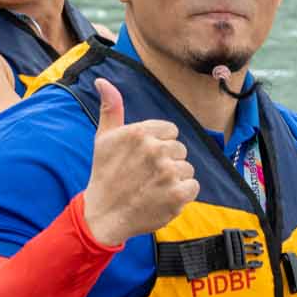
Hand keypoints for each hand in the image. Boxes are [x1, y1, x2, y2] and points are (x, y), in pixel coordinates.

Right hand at [79, 78, 196, 246]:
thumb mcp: (103, 138)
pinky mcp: (177, 194)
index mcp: (140, 132)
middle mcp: (155, 149)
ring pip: (187, 169)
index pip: (171, 132)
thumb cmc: (105, 174)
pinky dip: (182, 195)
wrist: (103, 215)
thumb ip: (111, 108)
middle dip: (167, 163)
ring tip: (153, 188)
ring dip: (174, 180)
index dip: (159, 146)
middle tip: (145, 176)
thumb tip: (103, 81)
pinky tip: (163, 198)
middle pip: (180, 150)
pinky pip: (193, 187)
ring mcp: (167, 172)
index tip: (143, 160)